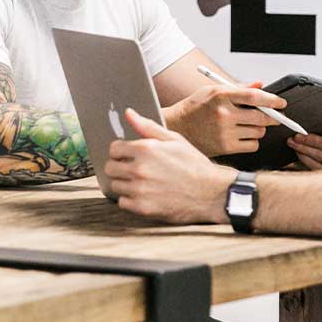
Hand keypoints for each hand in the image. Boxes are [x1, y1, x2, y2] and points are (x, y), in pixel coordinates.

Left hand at [106, 109, 235, 223]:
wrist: (211, 192)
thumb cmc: (193, 164)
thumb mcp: (174, 140)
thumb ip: (148, 127)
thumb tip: (128, 113)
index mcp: (146, 149)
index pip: (114, 148)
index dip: (121, 152)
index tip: (129, 156)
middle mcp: (140, 169)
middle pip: (110, 168)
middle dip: (119, 167)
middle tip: (134, 170)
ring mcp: (140, 189)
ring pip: (115, 185)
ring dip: (125, 184)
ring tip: (142, 183)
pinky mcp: (143, 208)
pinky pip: (123, 202)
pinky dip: (130, 200)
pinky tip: (144, 195)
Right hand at [162, 81, 286, 156]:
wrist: (176, 127)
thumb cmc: (195, 108)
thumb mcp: (213, 91)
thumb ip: (239, 88)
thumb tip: (260, 85)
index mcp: (221, 96)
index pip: (254, 97)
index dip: (272, 100)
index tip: (281, 103)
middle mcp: (223, 114)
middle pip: (261, 117)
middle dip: (273, 117)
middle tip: (275, 116)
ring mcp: (224, 132)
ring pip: (258, 132)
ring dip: (259, 129)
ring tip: (248, 125)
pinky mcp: (225, 148)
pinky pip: (252, 145)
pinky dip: (252, 141)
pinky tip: (242, 136)